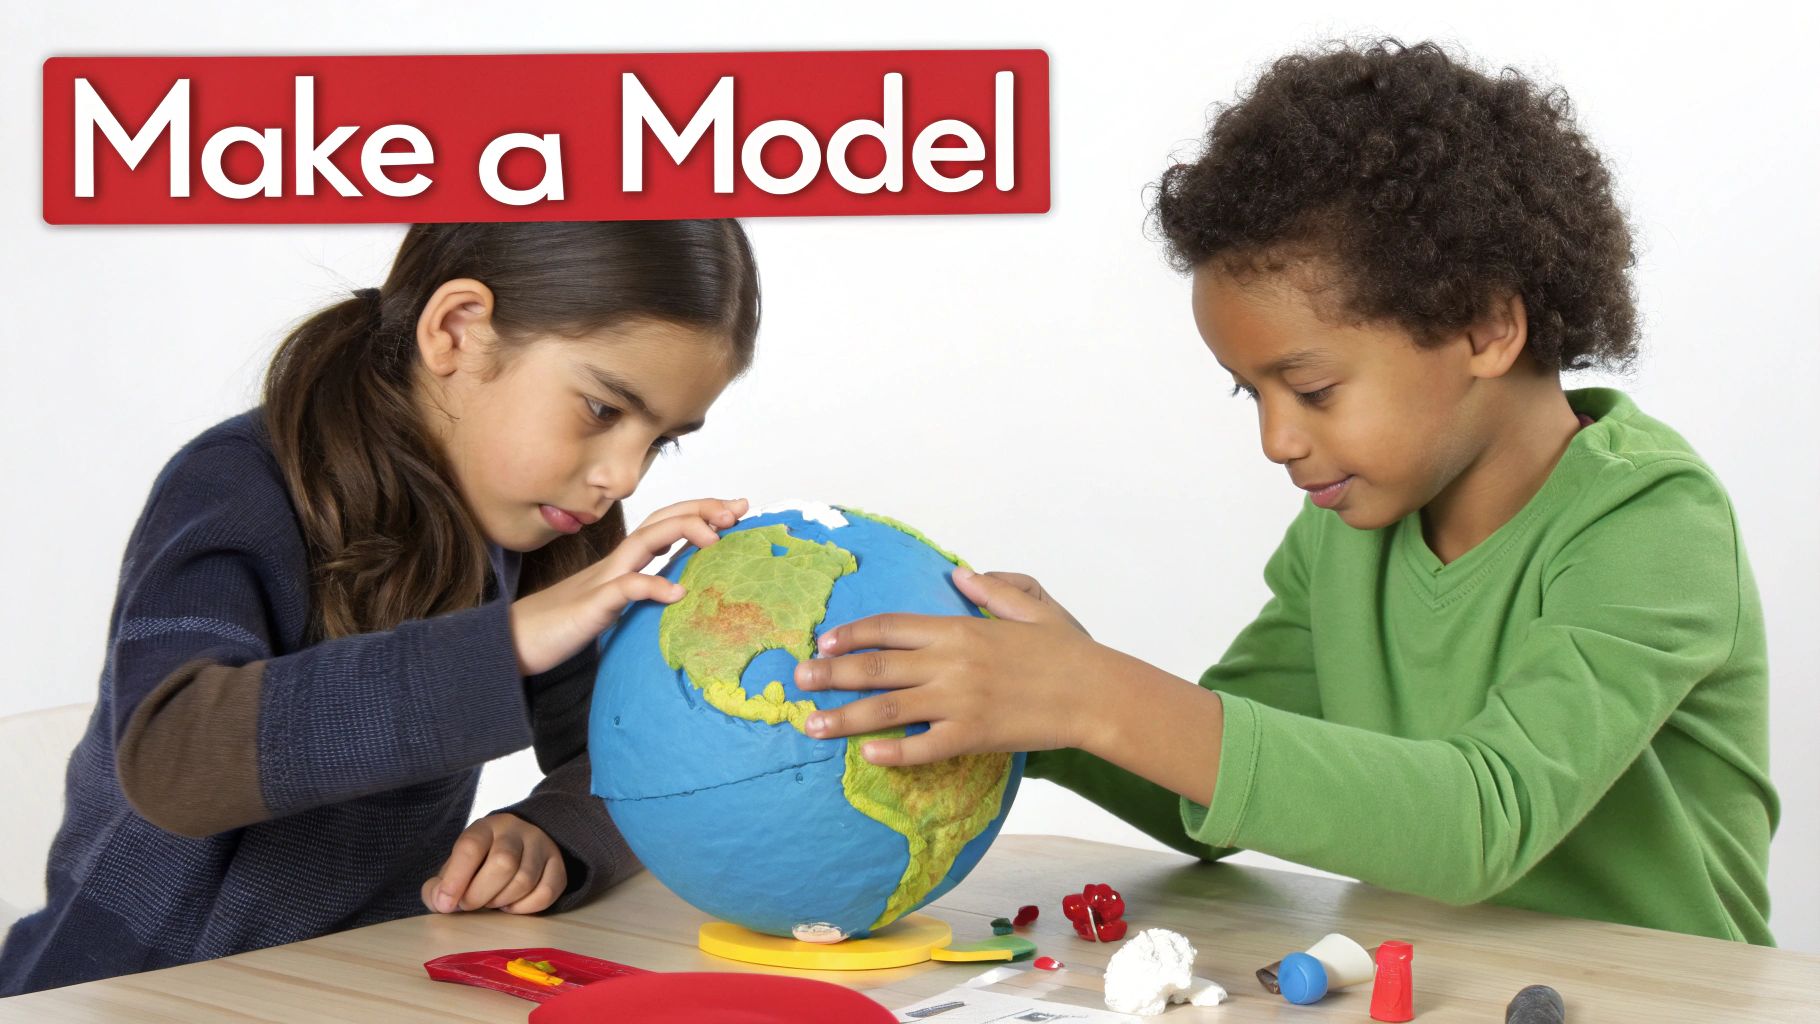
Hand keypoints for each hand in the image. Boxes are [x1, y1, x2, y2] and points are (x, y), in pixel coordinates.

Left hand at [421, 813, 565, 914]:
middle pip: (503, 863)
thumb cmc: (481, 862)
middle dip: (480, 894)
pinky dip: (524, 908)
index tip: (445, 904)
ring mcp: (542, 845)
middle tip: (470, 904)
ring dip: (502, 901)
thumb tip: (440, 901)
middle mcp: (517, 830)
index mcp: (486, 827)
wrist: (521, 845)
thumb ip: (439, 886)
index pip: (471, 847)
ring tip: (492, 901)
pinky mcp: (558, 865)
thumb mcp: (456, 866)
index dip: (456, 879)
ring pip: (525, 880)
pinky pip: (545, 893)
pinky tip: (512, 905)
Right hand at [510, 497, 746, 675]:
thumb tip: (679, 596)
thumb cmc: (563, 627)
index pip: (666, 525)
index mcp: (624, 564)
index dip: (700, 512)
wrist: (514, 642)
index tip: (736, 509)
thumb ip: (642, 597)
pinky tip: (676, 593)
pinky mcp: (591, 607)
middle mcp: (615, 563)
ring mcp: (602, 581)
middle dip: (701, 509)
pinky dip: (651, 586)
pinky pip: (624, 590)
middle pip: (661, 521)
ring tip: (717, 537)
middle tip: (738, 508)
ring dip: (682, 532)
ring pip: (644, 542)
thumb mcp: (614, 610)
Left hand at [792, 567, 1101, 765]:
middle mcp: (951, 663)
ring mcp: (959, 702)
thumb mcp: (1031, 605)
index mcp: (960, 628)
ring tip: (810, 724)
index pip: (890, 626)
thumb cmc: (1069, 649)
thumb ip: (992, 588)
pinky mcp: (973, 736)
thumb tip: (959, 573)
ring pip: (886, 710)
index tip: (824, 641)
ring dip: (842, 717)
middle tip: (796, 680)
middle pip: (875, 667)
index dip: (851, 634)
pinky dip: (891, 752)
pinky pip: (922, 747)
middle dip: (829, 673)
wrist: (1098, 693)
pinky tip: (866, 755)